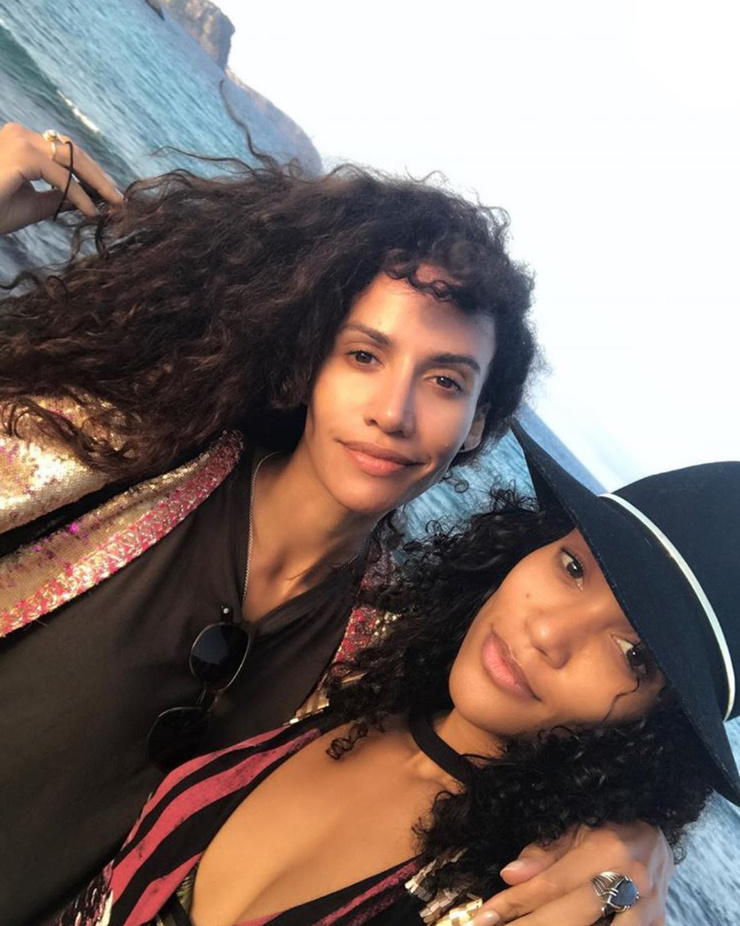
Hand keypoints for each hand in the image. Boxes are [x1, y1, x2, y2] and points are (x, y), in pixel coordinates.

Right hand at [0, 122, 122, 233]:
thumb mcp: (33, 205)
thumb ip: (58, 198)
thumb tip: (87, 200)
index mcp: (21, 142)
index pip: (64, 151)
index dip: (89, 171)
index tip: (109, 192)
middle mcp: (20, 134)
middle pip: (72, 150)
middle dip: (98, 175)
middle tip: (119, 198)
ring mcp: (20, 141)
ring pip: (72, 158)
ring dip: (96, 182)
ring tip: (113, 204)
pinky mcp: (22, 155)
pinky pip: (62, 176)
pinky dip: (80, 195)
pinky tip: (93, 211)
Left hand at [472, 822, 673, 924]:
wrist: (658, 834)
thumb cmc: (609, 828)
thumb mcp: (576, 828)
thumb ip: (545, 853)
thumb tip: (510, 875)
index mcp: (607, 849)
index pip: (552, 885)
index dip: (515, 903)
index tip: (485, 917)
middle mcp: (631, 880)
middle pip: (571, 917)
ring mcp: (649, 908)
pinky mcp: (659, 923)